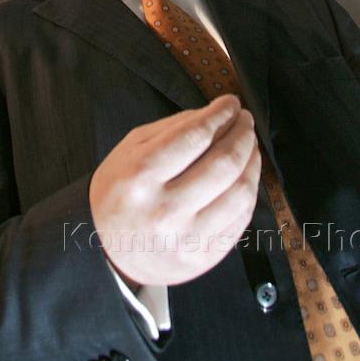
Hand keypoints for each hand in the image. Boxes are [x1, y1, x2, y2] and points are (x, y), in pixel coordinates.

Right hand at [89, 95, 260, 286]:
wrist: (106, 249)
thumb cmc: (120, 191)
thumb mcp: (132, 148)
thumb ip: (173, 127)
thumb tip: (215, 114)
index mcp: (141, 175)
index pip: (195, 136)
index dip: (221, 114)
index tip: (231, 103)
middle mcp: (165, 210)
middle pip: (224, 164)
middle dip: (242, 134)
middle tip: (244, 120)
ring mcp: (187, 238)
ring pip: (240, 192)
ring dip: (252, 161)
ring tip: (249, 146)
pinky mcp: (205, 258)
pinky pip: (241, 219)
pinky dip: (248, 190)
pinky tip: (244, 175)